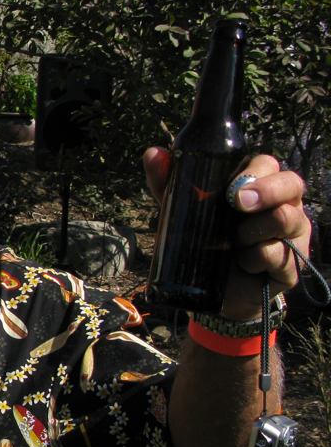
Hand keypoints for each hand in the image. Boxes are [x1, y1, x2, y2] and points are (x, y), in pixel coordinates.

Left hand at [144, 148, 310, 319]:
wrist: (211, 293)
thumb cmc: (204, 243)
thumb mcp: (183, 212)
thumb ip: (169, 184)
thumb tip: (153, 153)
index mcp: (259, 187)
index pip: (268, 164)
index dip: (255, 171)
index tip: (232, 189)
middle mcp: (284, 205)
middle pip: (293, 183)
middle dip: (266, 191)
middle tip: (238, 205)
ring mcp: (293, 235)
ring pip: (287, 218)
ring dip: (254, 230)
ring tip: (234, 242)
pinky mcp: (293, 266)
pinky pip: (280, 255)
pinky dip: (256, 259)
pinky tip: (244, 264)